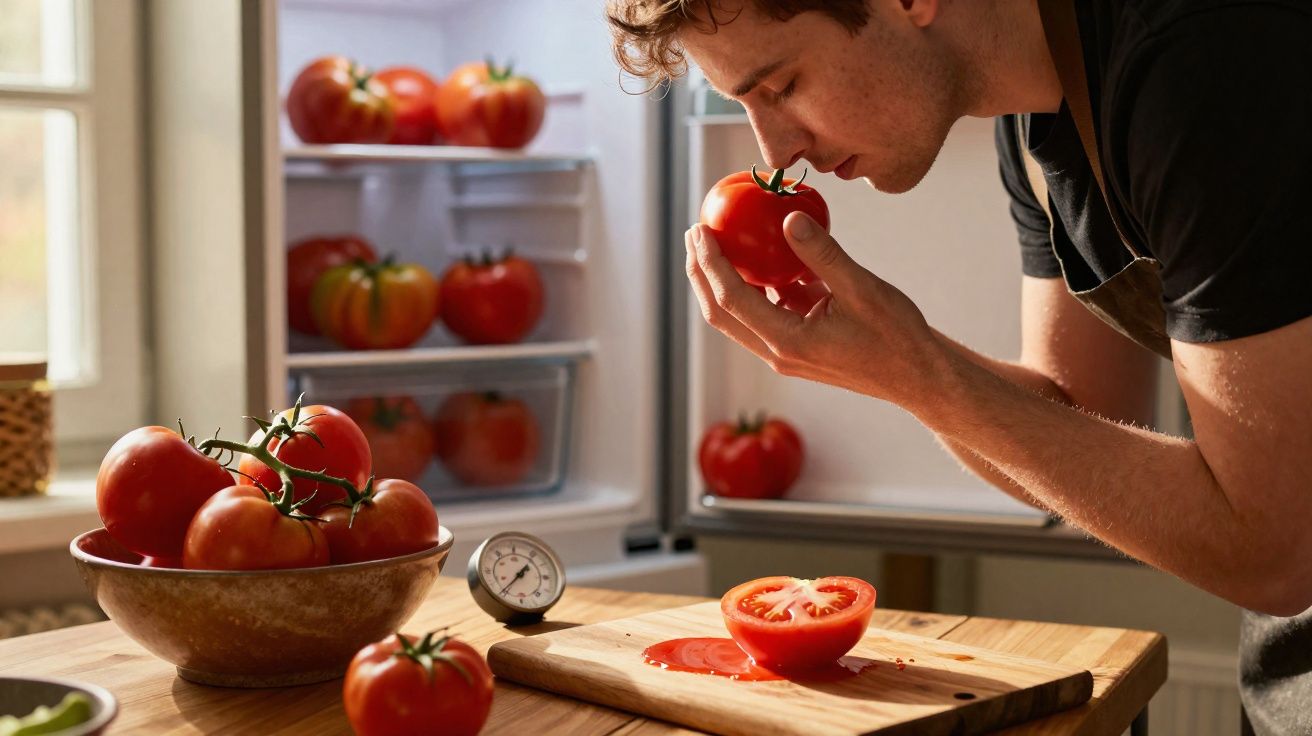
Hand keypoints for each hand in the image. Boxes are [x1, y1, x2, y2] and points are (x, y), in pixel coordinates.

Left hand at [685, 212, 943, 404]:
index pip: (733, 299)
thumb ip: (823, 254)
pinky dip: (754, 287)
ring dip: (721, 281)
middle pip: (722, 312)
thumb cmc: (896, 336)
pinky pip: (764, 314)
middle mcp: (778, 352)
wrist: (916, 376)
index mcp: (789, 342)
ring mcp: (785, 353)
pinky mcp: (796, 347)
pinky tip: (759, 257)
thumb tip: (788, 218)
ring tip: (715, 242)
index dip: (711, 263)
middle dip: (701, 273)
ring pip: (738, 317)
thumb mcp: (862, 289)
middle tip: (695, 233)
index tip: (700, 230)